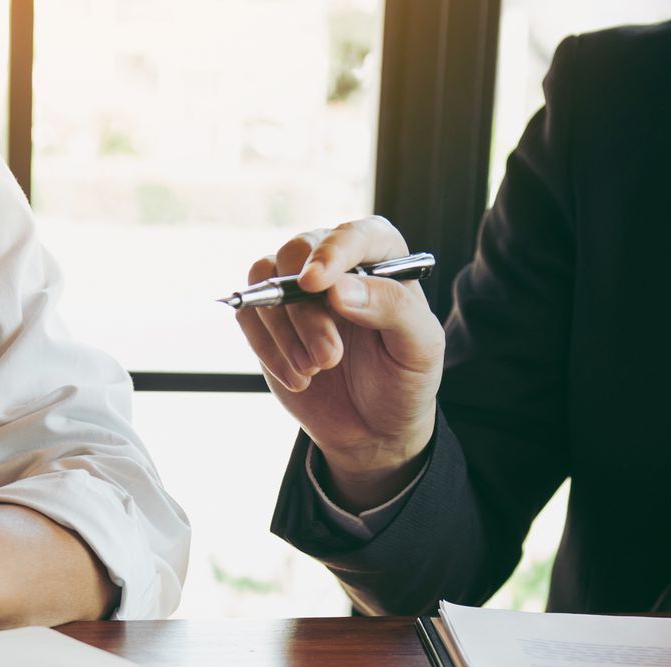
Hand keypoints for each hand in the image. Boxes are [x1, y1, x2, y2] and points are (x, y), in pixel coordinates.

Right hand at [234, 217, 443, 510]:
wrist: (374, 427)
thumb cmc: (404, 379)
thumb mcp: (420, 348)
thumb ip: (392, 308)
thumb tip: (338, 288)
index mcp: (381, 259)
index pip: (354, 235)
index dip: (332, 253)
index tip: (315, 283)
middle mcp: (336, 264)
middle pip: (299, 253)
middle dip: (306, 310)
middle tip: (328, 357)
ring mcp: (297, 289)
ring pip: (266, 278)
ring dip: (284, 330)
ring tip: (314, 371)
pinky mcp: (270, 318)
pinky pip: (250, 314)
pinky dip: (267, 348)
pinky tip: (298, 379)